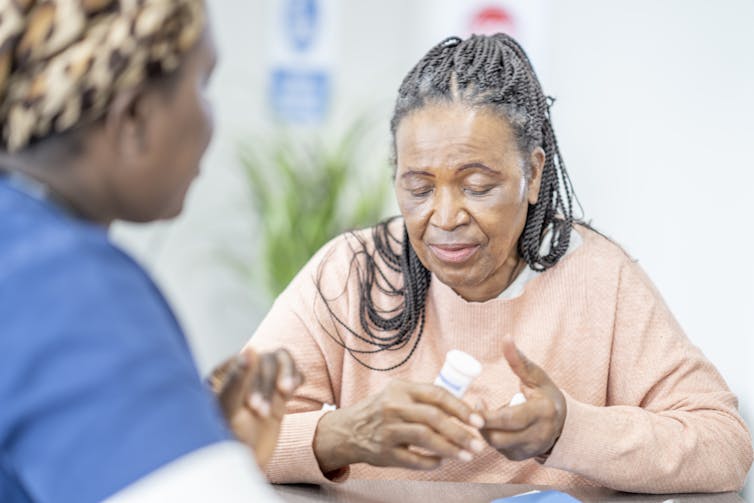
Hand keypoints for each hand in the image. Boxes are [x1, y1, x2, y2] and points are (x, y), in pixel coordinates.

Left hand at [209, 347, 302, 469]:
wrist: (243, 466)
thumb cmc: (227, 441)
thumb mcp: (229, 411)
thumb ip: (237, 380)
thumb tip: (251, 349)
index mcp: (223, 374)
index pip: (245, 359)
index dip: (251, 377)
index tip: (252, 406)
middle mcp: (243, 374)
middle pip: (265, 361)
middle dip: (266, 385)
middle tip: (261, 413)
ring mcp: (262, 383)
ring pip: (280, 361)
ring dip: (286, 374)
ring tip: (286, 391)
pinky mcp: (278, 393)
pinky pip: (293, 374)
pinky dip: (296, 377)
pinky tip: (292, 388)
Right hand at [313, 379, 486, 473]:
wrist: (348, 430)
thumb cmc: (382, 411)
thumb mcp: (399, 395)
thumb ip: (427, 399)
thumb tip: (466, 410)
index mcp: (402, 389)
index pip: (437, 395)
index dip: (461, 408)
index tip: (478, 421)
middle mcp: (393, 407)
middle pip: (433, 418)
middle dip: (460, 432)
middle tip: (479, 444)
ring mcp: (387, 430)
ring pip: (425, 438)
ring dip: (450, 448)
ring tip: (468, 455)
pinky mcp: (383, 452)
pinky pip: (413, 460)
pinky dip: (431, 462)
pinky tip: (441, 462)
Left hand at [479, 336, 565, 460]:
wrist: (564, 426)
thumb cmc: (546, 395)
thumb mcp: (537, 377)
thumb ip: (519, 360)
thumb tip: (506, 338)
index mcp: (543, 412)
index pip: (512, 419)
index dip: (489, 414)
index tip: (476, 401)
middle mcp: (538, 435)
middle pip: (500, 437)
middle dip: (482, 423)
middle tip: (474, 407)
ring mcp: (529, 450)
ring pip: (496, 446)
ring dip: (484, 430)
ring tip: (482, 413)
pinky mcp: (520, 457)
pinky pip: (498, 450)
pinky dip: (490, 436)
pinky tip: (489, 424)